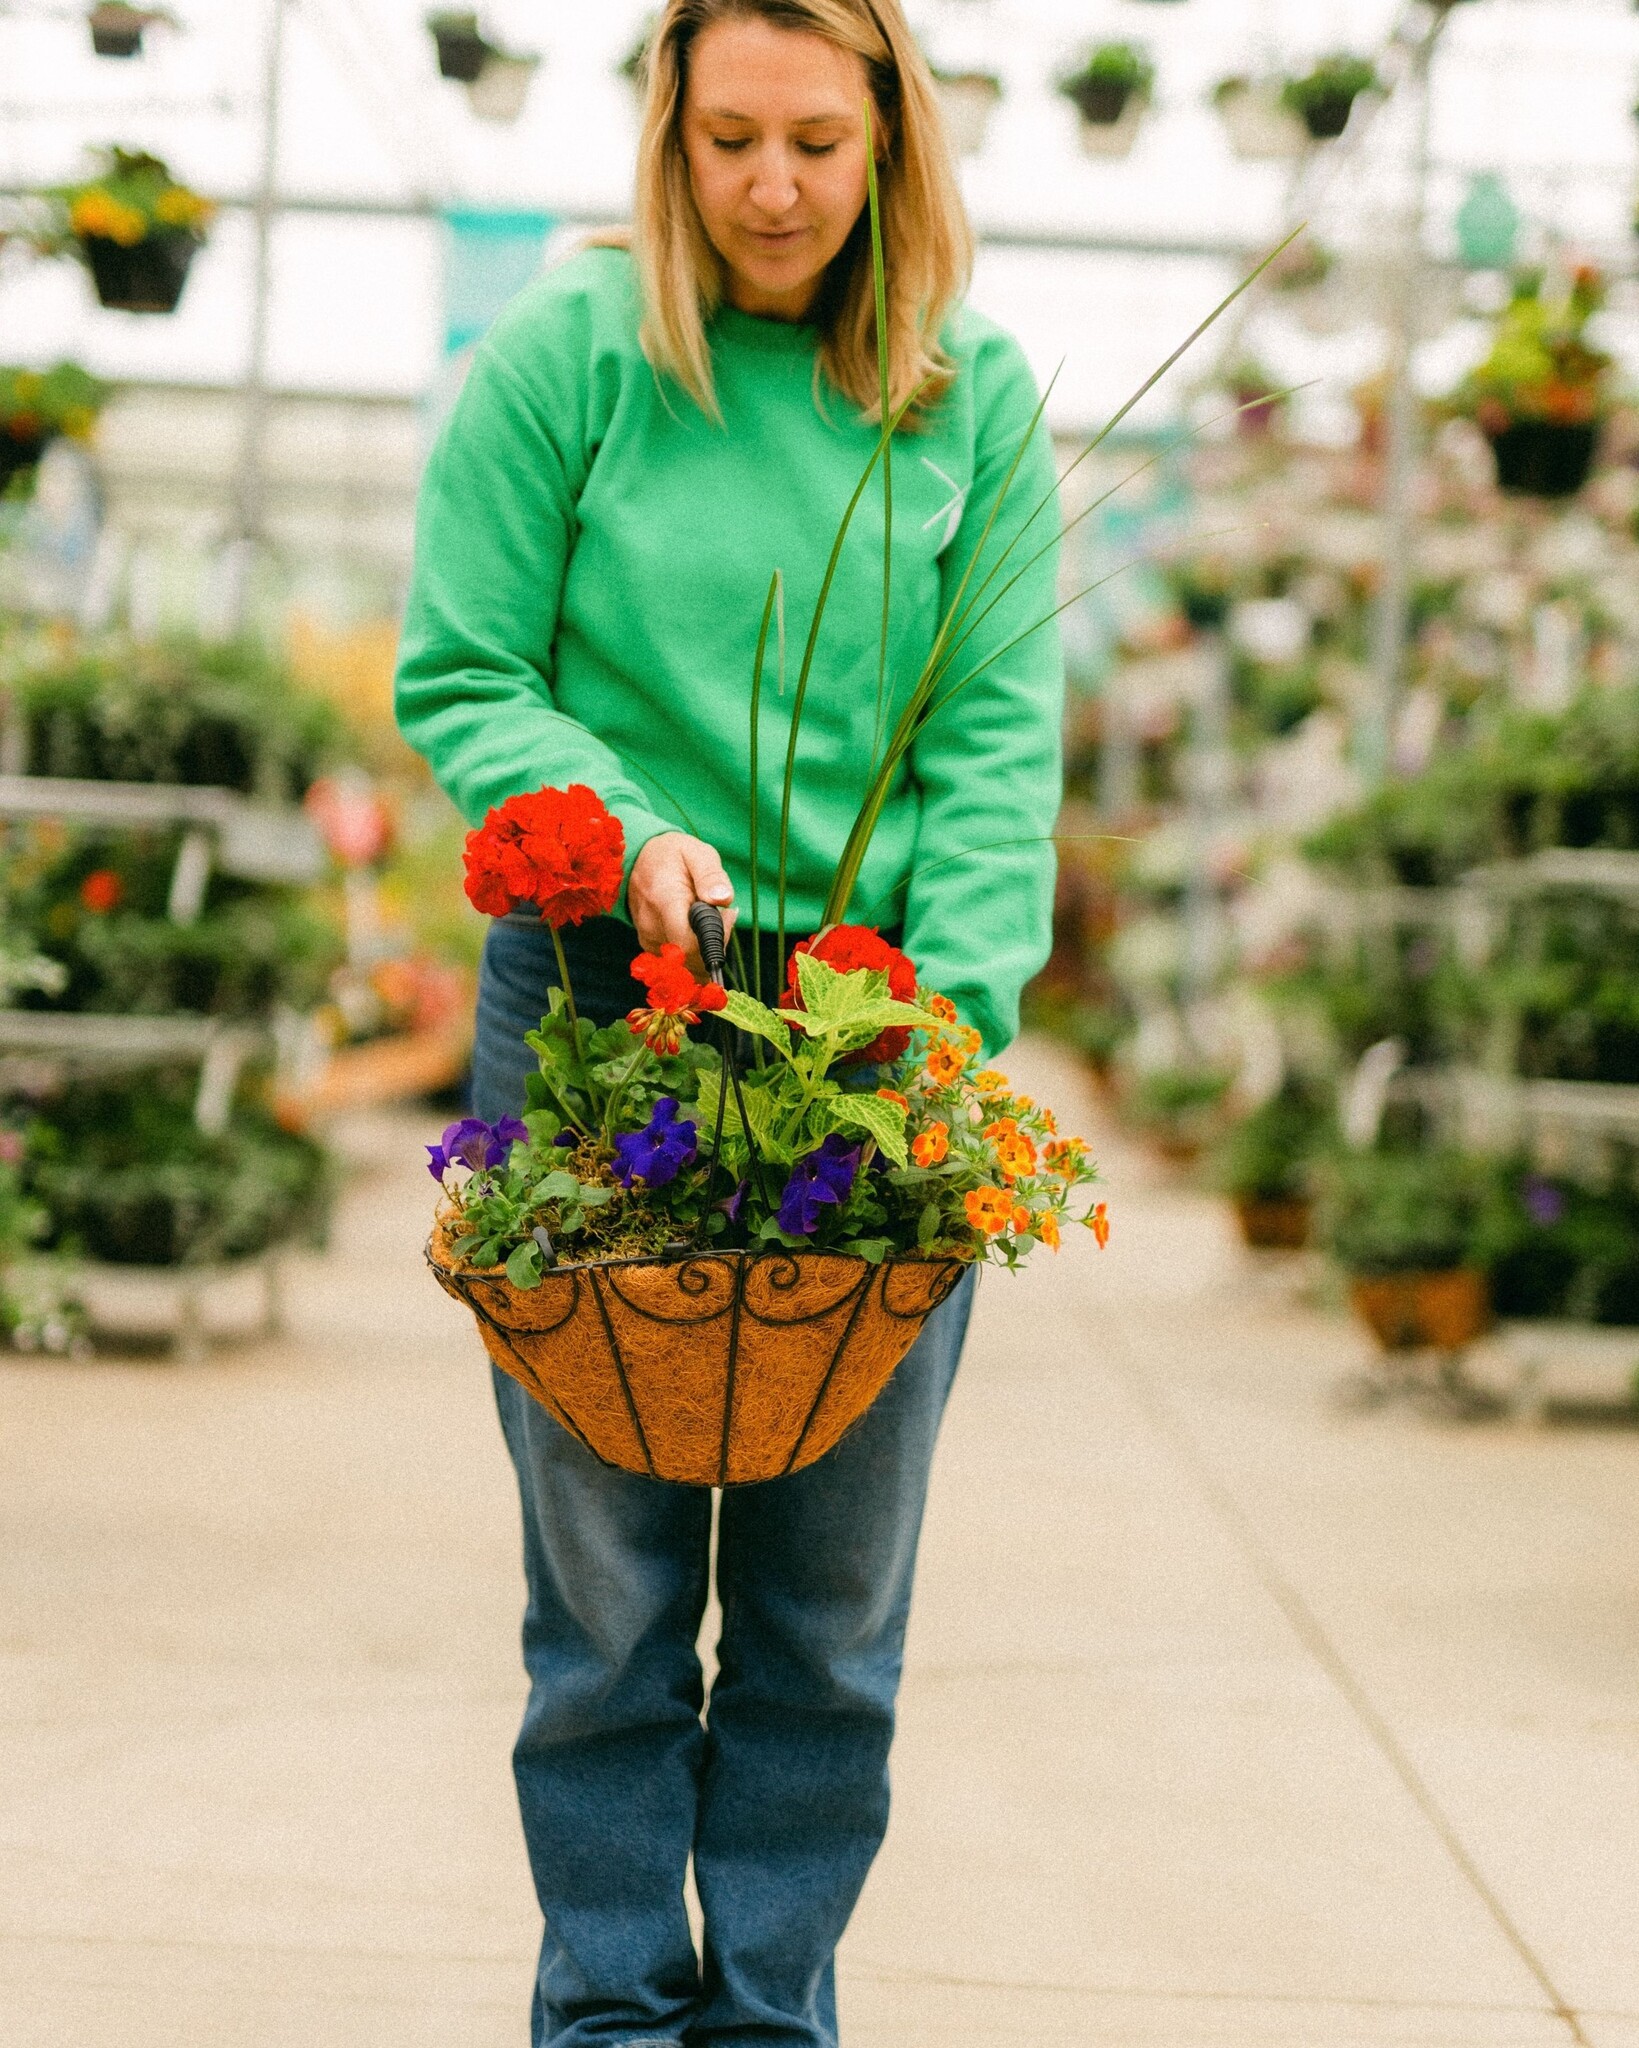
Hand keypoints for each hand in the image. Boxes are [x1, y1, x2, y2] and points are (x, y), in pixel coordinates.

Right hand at [628, 832, 737, 971]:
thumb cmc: (672, 856)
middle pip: (692, 956)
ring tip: (708, 914)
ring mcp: (648, 938)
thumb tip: (723, 899)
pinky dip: (695, 948)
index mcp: (664, 900)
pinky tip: (696, 926)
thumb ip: (711, 875)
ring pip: (688, 961)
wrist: (637, 860)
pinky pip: (680, 960)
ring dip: (706, 945)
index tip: (727, 916)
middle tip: (723, 913)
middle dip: (716, 941)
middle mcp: (651, 925)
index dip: (715, 939)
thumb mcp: (696, 853)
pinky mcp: (649, 946)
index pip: (688, 943)